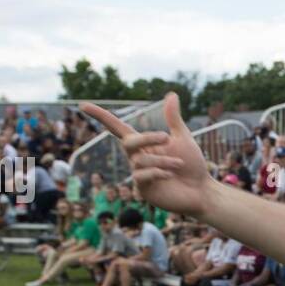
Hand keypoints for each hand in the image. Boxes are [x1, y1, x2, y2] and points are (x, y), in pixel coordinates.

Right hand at [80, 94, 209, 218]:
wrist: (201, 191)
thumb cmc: (192, 165)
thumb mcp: (183, 138)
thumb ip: (173, 119)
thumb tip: (172, 94)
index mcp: (143, 145)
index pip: (117, 128)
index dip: (101, 116)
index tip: (83, 105)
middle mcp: (137, 158)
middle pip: (128, 142)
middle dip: (147, 138)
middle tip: (167, 138)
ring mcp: (138, 175)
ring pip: (140, 161)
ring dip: (163, 160)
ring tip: (179, 165)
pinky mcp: (143, 190)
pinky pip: (141, 176)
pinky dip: (158, 172)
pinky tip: (170, 175)